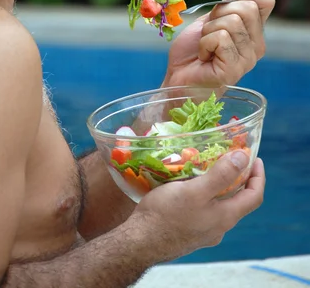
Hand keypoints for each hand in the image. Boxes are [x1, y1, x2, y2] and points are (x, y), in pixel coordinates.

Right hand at [132, 150, 264, 262]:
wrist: (140, 241)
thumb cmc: (166, 214)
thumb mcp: (195, 190)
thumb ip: (221, 175)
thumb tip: (243, 158)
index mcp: (225, 217)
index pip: (254, 196)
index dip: (258, 176)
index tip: (254, 158)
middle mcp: (219, 227)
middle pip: (238, 201)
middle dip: (239, 178)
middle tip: (231, 157)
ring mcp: (204, 231)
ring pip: (220, 205)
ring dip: (220, 185)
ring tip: (208, 166)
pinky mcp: (189, 231)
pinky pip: (205, 209)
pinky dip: (205, 194)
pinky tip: (189, 184)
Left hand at [162, 0, 274, 88]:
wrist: (178, 77)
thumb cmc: (193, 52)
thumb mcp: (210, 20)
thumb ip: (228, 5)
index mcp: (253, 31)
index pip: (266, 1)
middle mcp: (256, 45)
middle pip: (246, 8)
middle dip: (218, 13)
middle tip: (208, 32)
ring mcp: (247, 59)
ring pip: (231, 22)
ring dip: (208, 31)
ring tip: (205, 47)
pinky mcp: (234, 68)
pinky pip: (221, 38)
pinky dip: (204, 43)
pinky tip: (203, 57)